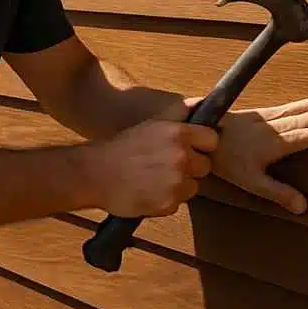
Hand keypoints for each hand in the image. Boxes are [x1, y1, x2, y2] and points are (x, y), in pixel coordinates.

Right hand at [91, 118, 216, 217]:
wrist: (95, 173)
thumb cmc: (121, 147)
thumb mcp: (150, 125)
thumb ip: (178, 115)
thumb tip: (200, 104)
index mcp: (178, 134)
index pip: (212, 140)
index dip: (202, 146)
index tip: (192, 149)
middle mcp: (181, 158)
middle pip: (205, 166)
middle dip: (191, 167)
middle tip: (168, 165)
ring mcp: (176, 183)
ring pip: (192, 187)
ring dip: (179, 185)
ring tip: (155, 179)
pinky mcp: (168, 204)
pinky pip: (177, 203)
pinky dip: (166, 200)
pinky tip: (149, 192)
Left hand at [209, 97, 307, 214]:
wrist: (201, 134)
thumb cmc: (226, 162)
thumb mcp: (253, 182)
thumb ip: (279, 193)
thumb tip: (304, 207)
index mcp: (276, 145)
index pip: (306, 137)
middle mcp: (272, 129)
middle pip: (301, 120)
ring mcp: (261, 119)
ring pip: (290, 111)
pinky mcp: (250, 114)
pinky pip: (277, 108)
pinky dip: (290, 105)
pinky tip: (294, 104)